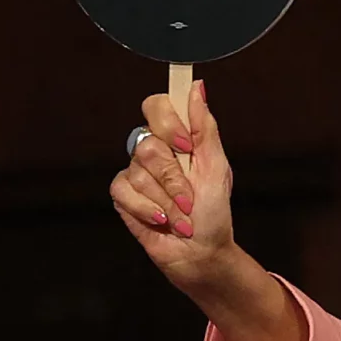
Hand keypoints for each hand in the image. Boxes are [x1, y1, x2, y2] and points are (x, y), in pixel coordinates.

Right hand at [109, 81, 243, 296]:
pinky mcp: (123, 196)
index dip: (168, 122)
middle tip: (189, 197)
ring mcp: (136, 173)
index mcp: (177, 138)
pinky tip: (162, 221)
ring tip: (182, 216)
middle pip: (148, 143)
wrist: (202, 252)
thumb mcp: (217, 167)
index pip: (157, 106)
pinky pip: (124, 191)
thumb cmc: (213, 213)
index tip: (185, 144)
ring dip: (166, 200)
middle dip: (173, 177)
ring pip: (138, 171)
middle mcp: (153, 151)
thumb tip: (197, 87)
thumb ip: (205, 127)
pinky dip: (148, 209)